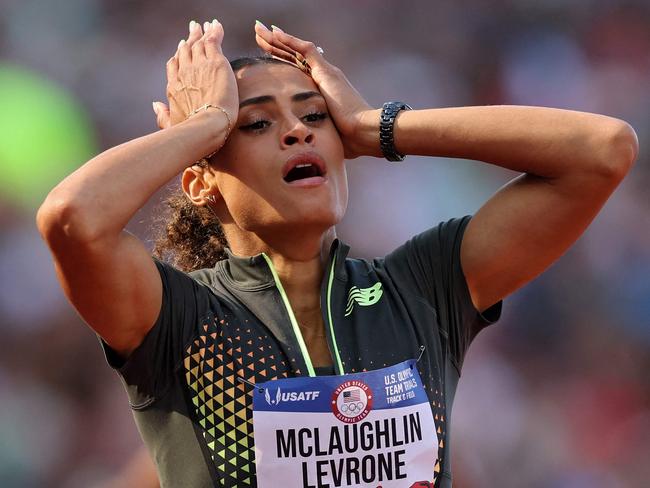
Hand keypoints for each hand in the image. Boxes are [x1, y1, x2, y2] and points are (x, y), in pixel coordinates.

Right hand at [153, 19, 237, 130]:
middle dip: (190, 39)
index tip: (181, 47)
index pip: (174, 65)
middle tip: (194, 29)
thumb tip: (155, 105)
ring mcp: (199, 66)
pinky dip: (215, 32)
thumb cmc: (191, 131)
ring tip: (206, 25)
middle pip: (186, 50)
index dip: (178, 55)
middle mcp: (184, 73)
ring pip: (199, 44)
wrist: (207, 124)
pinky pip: (213, 41)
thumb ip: (162, 116)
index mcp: (174, 86)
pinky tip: (216, 26)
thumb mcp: (171, 125)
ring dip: (202, 33)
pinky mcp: (215, 63)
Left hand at [254, 22, 378, 158]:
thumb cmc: (347, 139)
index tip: (266, 57)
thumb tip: (302, 143)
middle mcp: (324, 76)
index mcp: (322, 89)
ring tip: (260, 30)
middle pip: (294, 57)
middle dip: (275, 46)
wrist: (362, 132)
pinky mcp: (326, 71)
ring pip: (296, 49)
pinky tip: (275, 33)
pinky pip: (304, 50)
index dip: (282, 63)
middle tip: (258, 35)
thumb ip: (314, 130)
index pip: (298, 71)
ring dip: (277, 39)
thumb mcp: (325, 132)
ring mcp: (326, 72)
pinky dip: (290, 41)